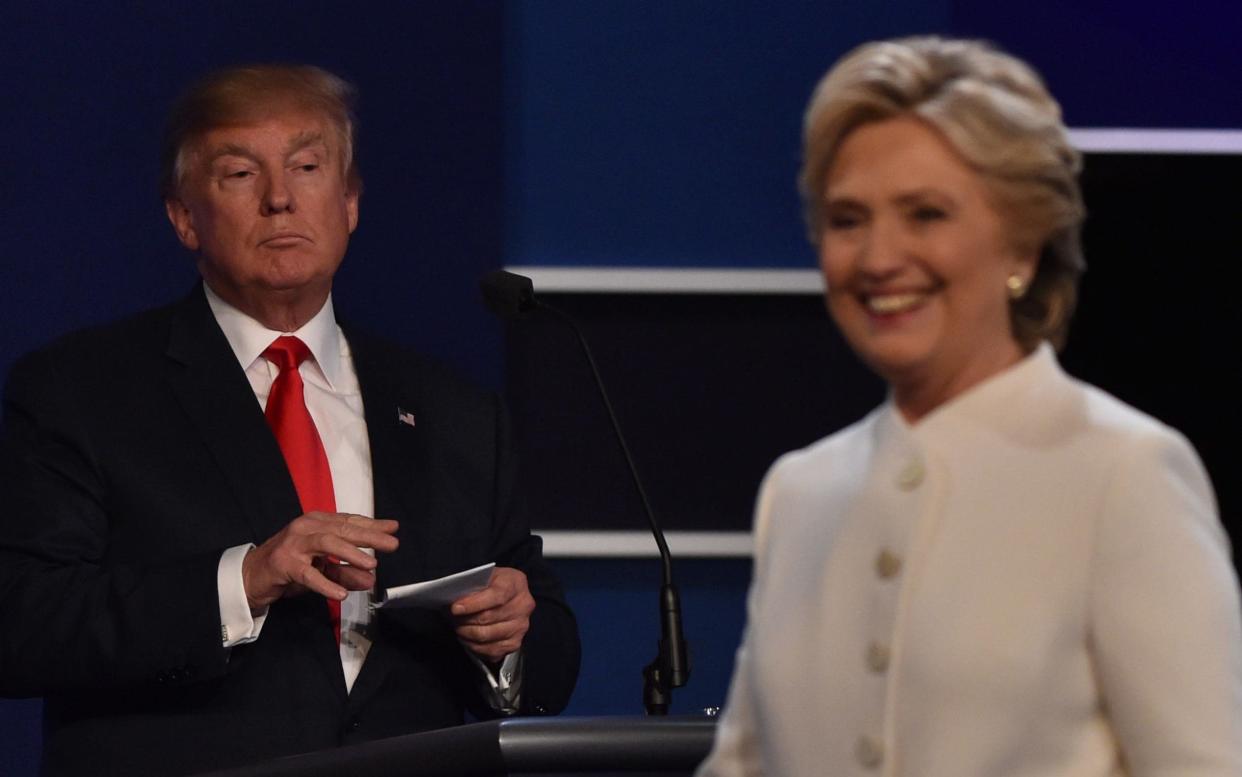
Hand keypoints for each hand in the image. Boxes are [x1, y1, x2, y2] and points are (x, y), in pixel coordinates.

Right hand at [242, 512, 398, 611]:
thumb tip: (371, 578)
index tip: (393, 528)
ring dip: (350, 554)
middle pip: (342, 530)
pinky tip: (341, 594)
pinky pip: (308, 574)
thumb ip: (346, 571)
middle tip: (391, 544)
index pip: (348, 521)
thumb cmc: (289, 567)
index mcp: (317, 522)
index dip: (372, 525)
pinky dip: (326, 583)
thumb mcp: (322, 568)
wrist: (251, 576)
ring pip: (326, 543)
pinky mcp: (283, 563)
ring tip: (371, 564)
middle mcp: (306, 528)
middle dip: (369, 537)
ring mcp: (293, 544)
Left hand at [450, 567, 534, 662]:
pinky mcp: (515, 643)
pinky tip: (466, 638)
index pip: (496, 595)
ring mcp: (520, 626)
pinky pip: (490, 650)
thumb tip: (455, 602)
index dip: (474, 603)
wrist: (507, 597)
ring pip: (487, 635)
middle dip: (465, 619)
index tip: (455, 608)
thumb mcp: (484, 576)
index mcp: (516, 583)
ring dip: (466, 633)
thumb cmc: (491, 585)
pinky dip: (474, 646)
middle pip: (489, 617)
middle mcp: (523, 605)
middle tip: (451, 617)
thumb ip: (472, 585)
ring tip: (457, 627)